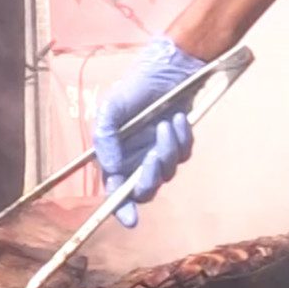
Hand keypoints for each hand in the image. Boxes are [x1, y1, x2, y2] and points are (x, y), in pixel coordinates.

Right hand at [93, 37, 206, 226]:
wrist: (169, 67)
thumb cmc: (135, 86)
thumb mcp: (110, 109)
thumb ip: (104, 139)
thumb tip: (110, 168)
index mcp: (115, 156)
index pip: (116, 190)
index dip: (121, 208)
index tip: (130, 220)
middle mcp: (136, 159)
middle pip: (144, 188)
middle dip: (150, 178)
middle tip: (153, 157)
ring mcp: (158, 152)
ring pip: (167, 171)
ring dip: (168, 150)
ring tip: (167, 123)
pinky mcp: (180, 143)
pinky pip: (184, 154)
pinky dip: (182, 139)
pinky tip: (178, 119)